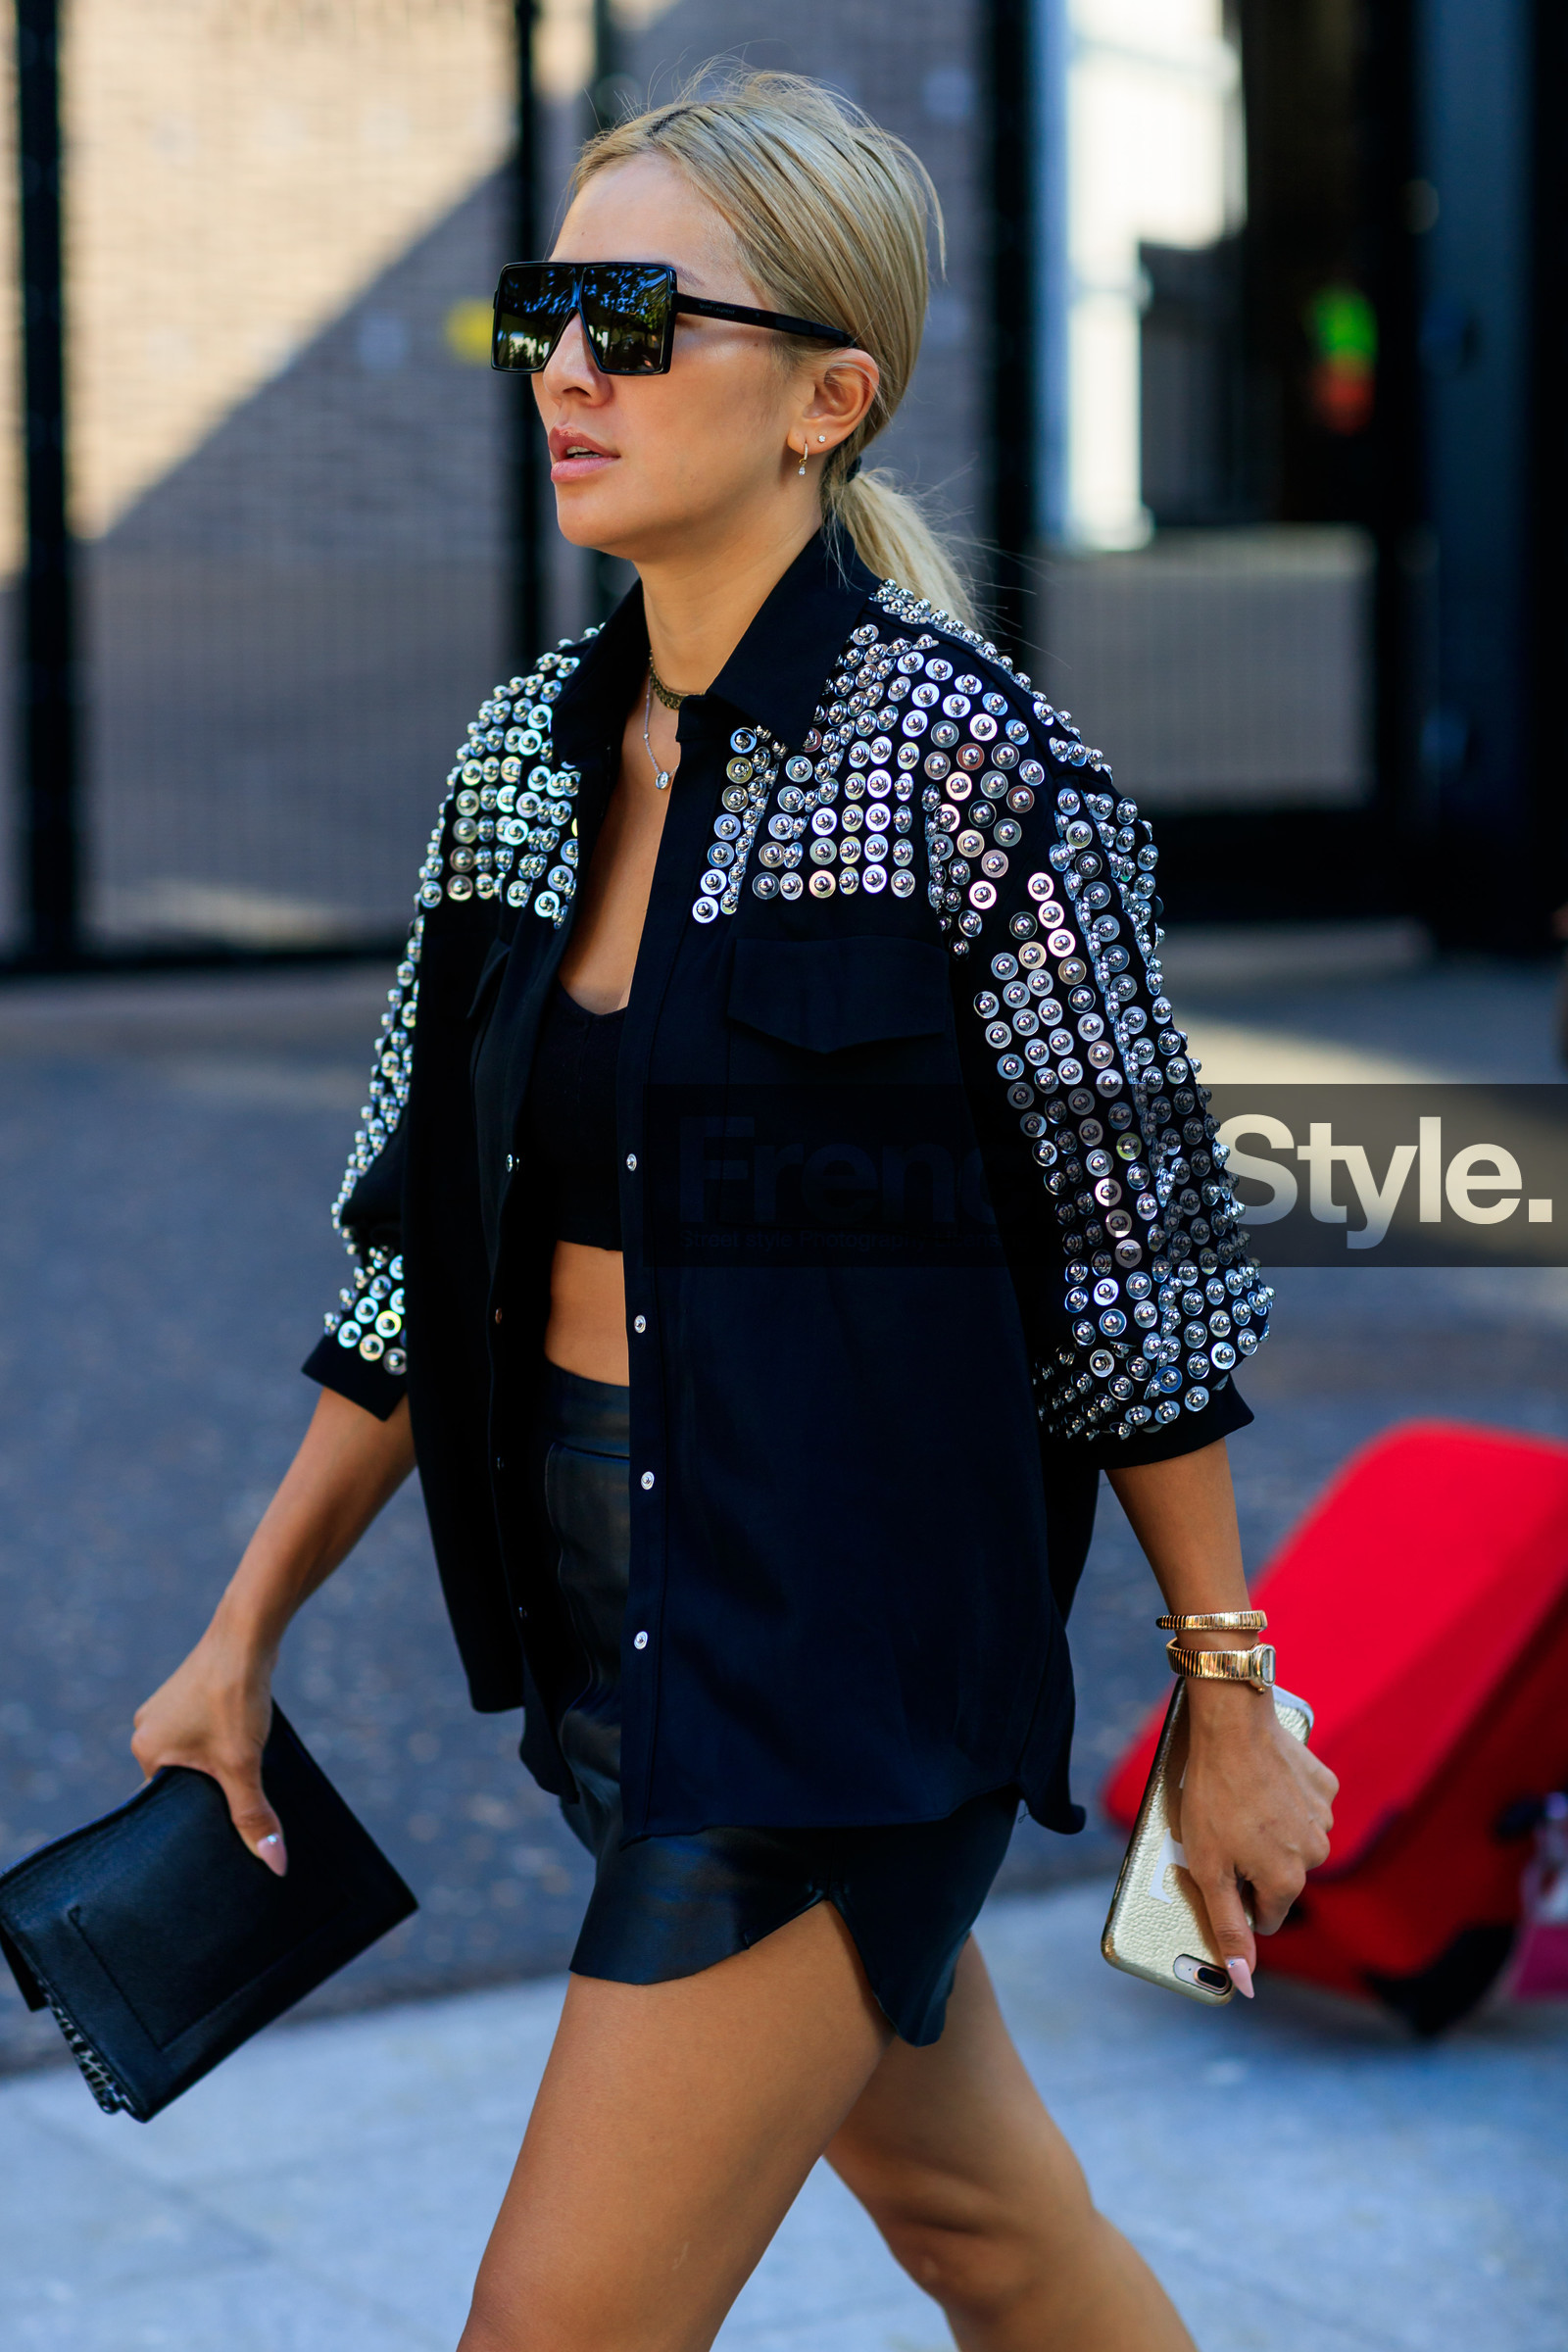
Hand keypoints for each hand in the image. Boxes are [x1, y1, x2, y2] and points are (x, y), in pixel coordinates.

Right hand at [131, 1614, 285, 1873]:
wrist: (248, 1634)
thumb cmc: (235, 1696)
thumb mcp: (243, 1764)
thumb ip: (252, 1816)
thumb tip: (274, 1864)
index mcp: (145, 1748)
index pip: (162, 1803)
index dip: (190, 1817)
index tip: (214, 1831)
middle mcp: (148, 1728)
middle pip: (179, 1779)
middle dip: (209, 1789)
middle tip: (237, 1803)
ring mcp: (168, 1708)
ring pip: (196, 1754)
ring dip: (220, 1763)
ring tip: (244, 1769)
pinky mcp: (192, 1693)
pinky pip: (204, 1731)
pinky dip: (224, 1740)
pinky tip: (245, 1741)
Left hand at [1178, 1685, 1336, 1994]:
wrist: (1232, 1725)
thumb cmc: (1213, 1795)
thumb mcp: (1207, 1869)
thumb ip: (1229, 1927)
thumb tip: (1246, 1983)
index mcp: (1287, 1883)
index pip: (1265, 1917)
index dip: (1236, 1895)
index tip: (1219, 1866)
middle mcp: (1316, 1856)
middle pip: (1280, 1878)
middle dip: (1253, 1862)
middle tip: (1225, 1829)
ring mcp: (1324, 1819)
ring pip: (1293, 1842)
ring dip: (1270, 1831)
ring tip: (1241, 1801)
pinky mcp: (1325, 1786)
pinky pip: (1304, 1806)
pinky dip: (1285, 1799)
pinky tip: (1262, 1782)